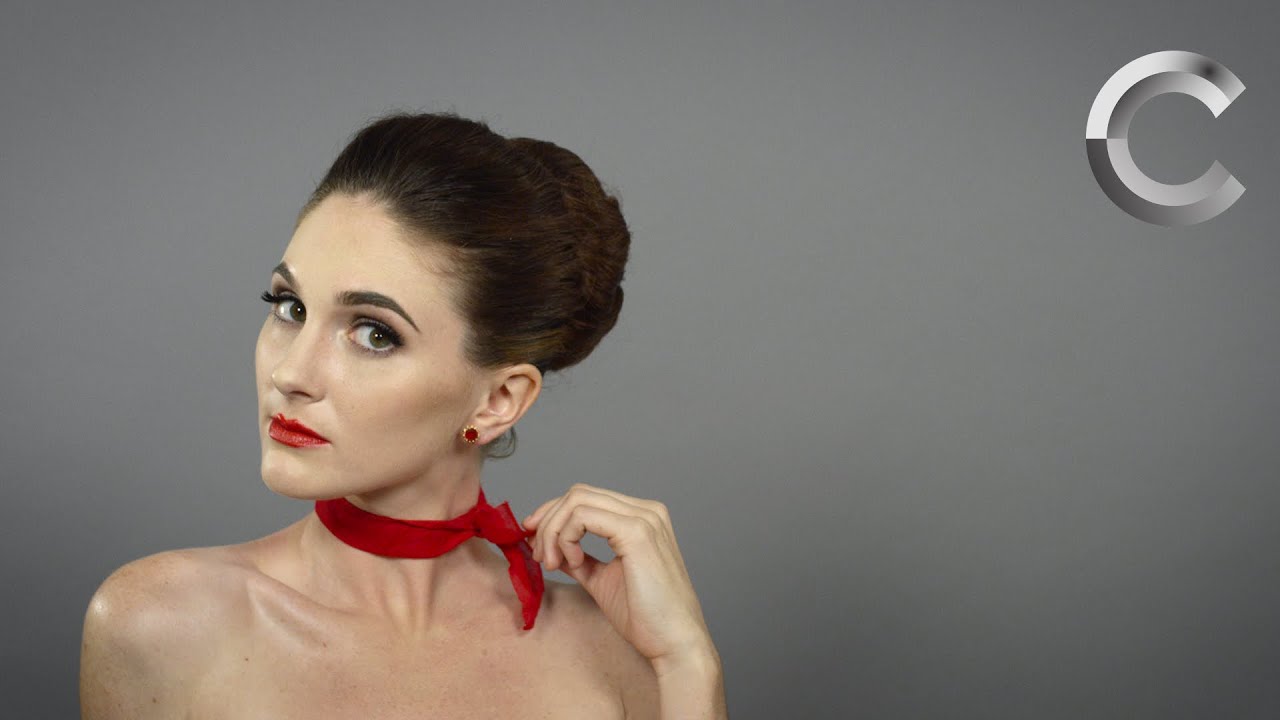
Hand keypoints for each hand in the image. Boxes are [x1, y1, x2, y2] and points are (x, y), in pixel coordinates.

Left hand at [522, 483, 713, 664]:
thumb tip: (549, 548)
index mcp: (642, 518)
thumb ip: (579, 559)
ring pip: (577, 501)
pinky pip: (582, 517)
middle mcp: (646, 511)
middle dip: (548, 522)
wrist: (674, 642)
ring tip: (554, 565)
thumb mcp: (602, 579)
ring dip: (553, 532)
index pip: (586, 498)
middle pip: (578, 494)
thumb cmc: (646, 616)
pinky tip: (573, 564)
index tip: (534, 541)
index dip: (552, 515)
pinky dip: (566, 538)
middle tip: (539, 556)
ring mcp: (644, 518)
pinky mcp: (637, 532)